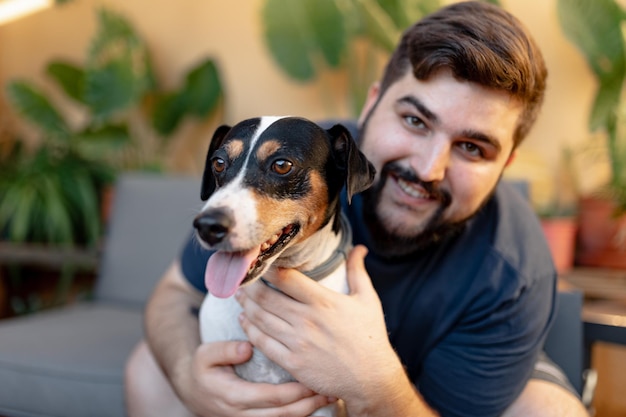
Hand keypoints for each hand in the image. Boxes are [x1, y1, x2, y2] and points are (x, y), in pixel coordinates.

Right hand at [175, 340, 334, 416]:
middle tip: (329, 391)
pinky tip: (314, 406)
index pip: (269, 397)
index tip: (312, 381)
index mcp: (232, 397)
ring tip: (329, 398)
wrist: (193, 393)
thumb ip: (224, 350)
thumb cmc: (203, 370)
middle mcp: (241, 415)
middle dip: (308, 404)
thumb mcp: (205, 354)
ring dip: (307, 413)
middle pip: (281, 415)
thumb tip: (247, 348)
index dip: (293, 392)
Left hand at [236, 245, 401, 403]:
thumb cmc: (370, 337)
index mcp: (323, 301)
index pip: (285, 278)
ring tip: (239, 296)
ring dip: (246, 305)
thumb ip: (357, 271)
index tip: (260, 262)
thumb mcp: (367, 300)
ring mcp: (298, 342)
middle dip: (249, 286)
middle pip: (266, 297)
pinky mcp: (292, 363)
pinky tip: (245, 321)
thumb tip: (358, 248)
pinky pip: (263, 343)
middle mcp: (307, 320)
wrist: (372, 379)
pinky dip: (249, 330)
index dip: (268, 268)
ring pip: (260, 318)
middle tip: (241, 279)